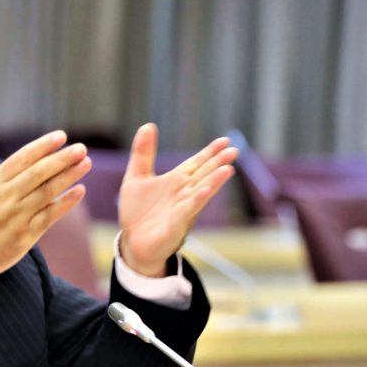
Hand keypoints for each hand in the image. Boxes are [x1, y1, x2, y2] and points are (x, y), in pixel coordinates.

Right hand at [0, 129, 90, 293]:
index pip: (22, 159)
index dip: (42, 147)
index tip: (61, 136)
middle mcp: (6, 198)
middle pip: (38, 173)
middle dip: (61, 159)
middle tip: (81, 148)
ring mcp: (17, 217)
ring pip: (47, 192)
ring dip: (68, 176)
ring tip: (86, 163)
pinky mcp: (25, 236)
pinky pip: (49, 216)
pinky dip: (65, 203)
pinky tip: (79, 191)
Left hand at [118, 123, 237, 276]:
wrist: (133, 241)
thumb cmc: (138, 211)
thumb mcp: (136, 177)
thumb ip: (143, 153)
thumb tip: (148, 125)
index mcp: (176, 181)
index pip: (196, 163)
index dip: (210, 152)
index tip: (225, 140)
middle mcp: (183, 193)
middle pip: (203, 175)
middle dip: (217, 163)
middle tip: (233, 151)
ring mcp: (182, 209)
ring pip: (200, 192)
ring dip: (213, 181)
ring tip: (228, 169)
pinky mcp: (175, 225)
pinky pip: (187, 211)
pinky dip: (196, 201)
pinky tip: (204, 192)